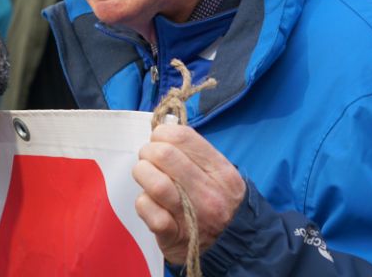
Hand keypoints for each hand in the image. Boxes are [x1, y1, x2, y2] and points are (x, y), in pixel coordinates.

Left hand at [132, 124, 245, 265]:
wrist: (229, 246)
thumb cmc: (213, 199)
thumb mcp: (215, 173)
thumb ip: (192, 150)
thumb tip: (163, 126)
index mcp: (222, 173)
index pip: (182, 137)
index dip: (162, 134)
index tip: (159, 142)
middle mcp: (211, 194)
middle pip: (164, 155)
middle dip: (148, 152)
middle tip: (149, 160)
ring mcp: (193, 217)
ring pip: (155, 182)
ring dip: (143, 174)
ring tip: (146, 177)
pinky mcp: (173, 235)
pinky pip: (146, 207)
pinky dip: (142, 201)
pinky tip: (150, 202)